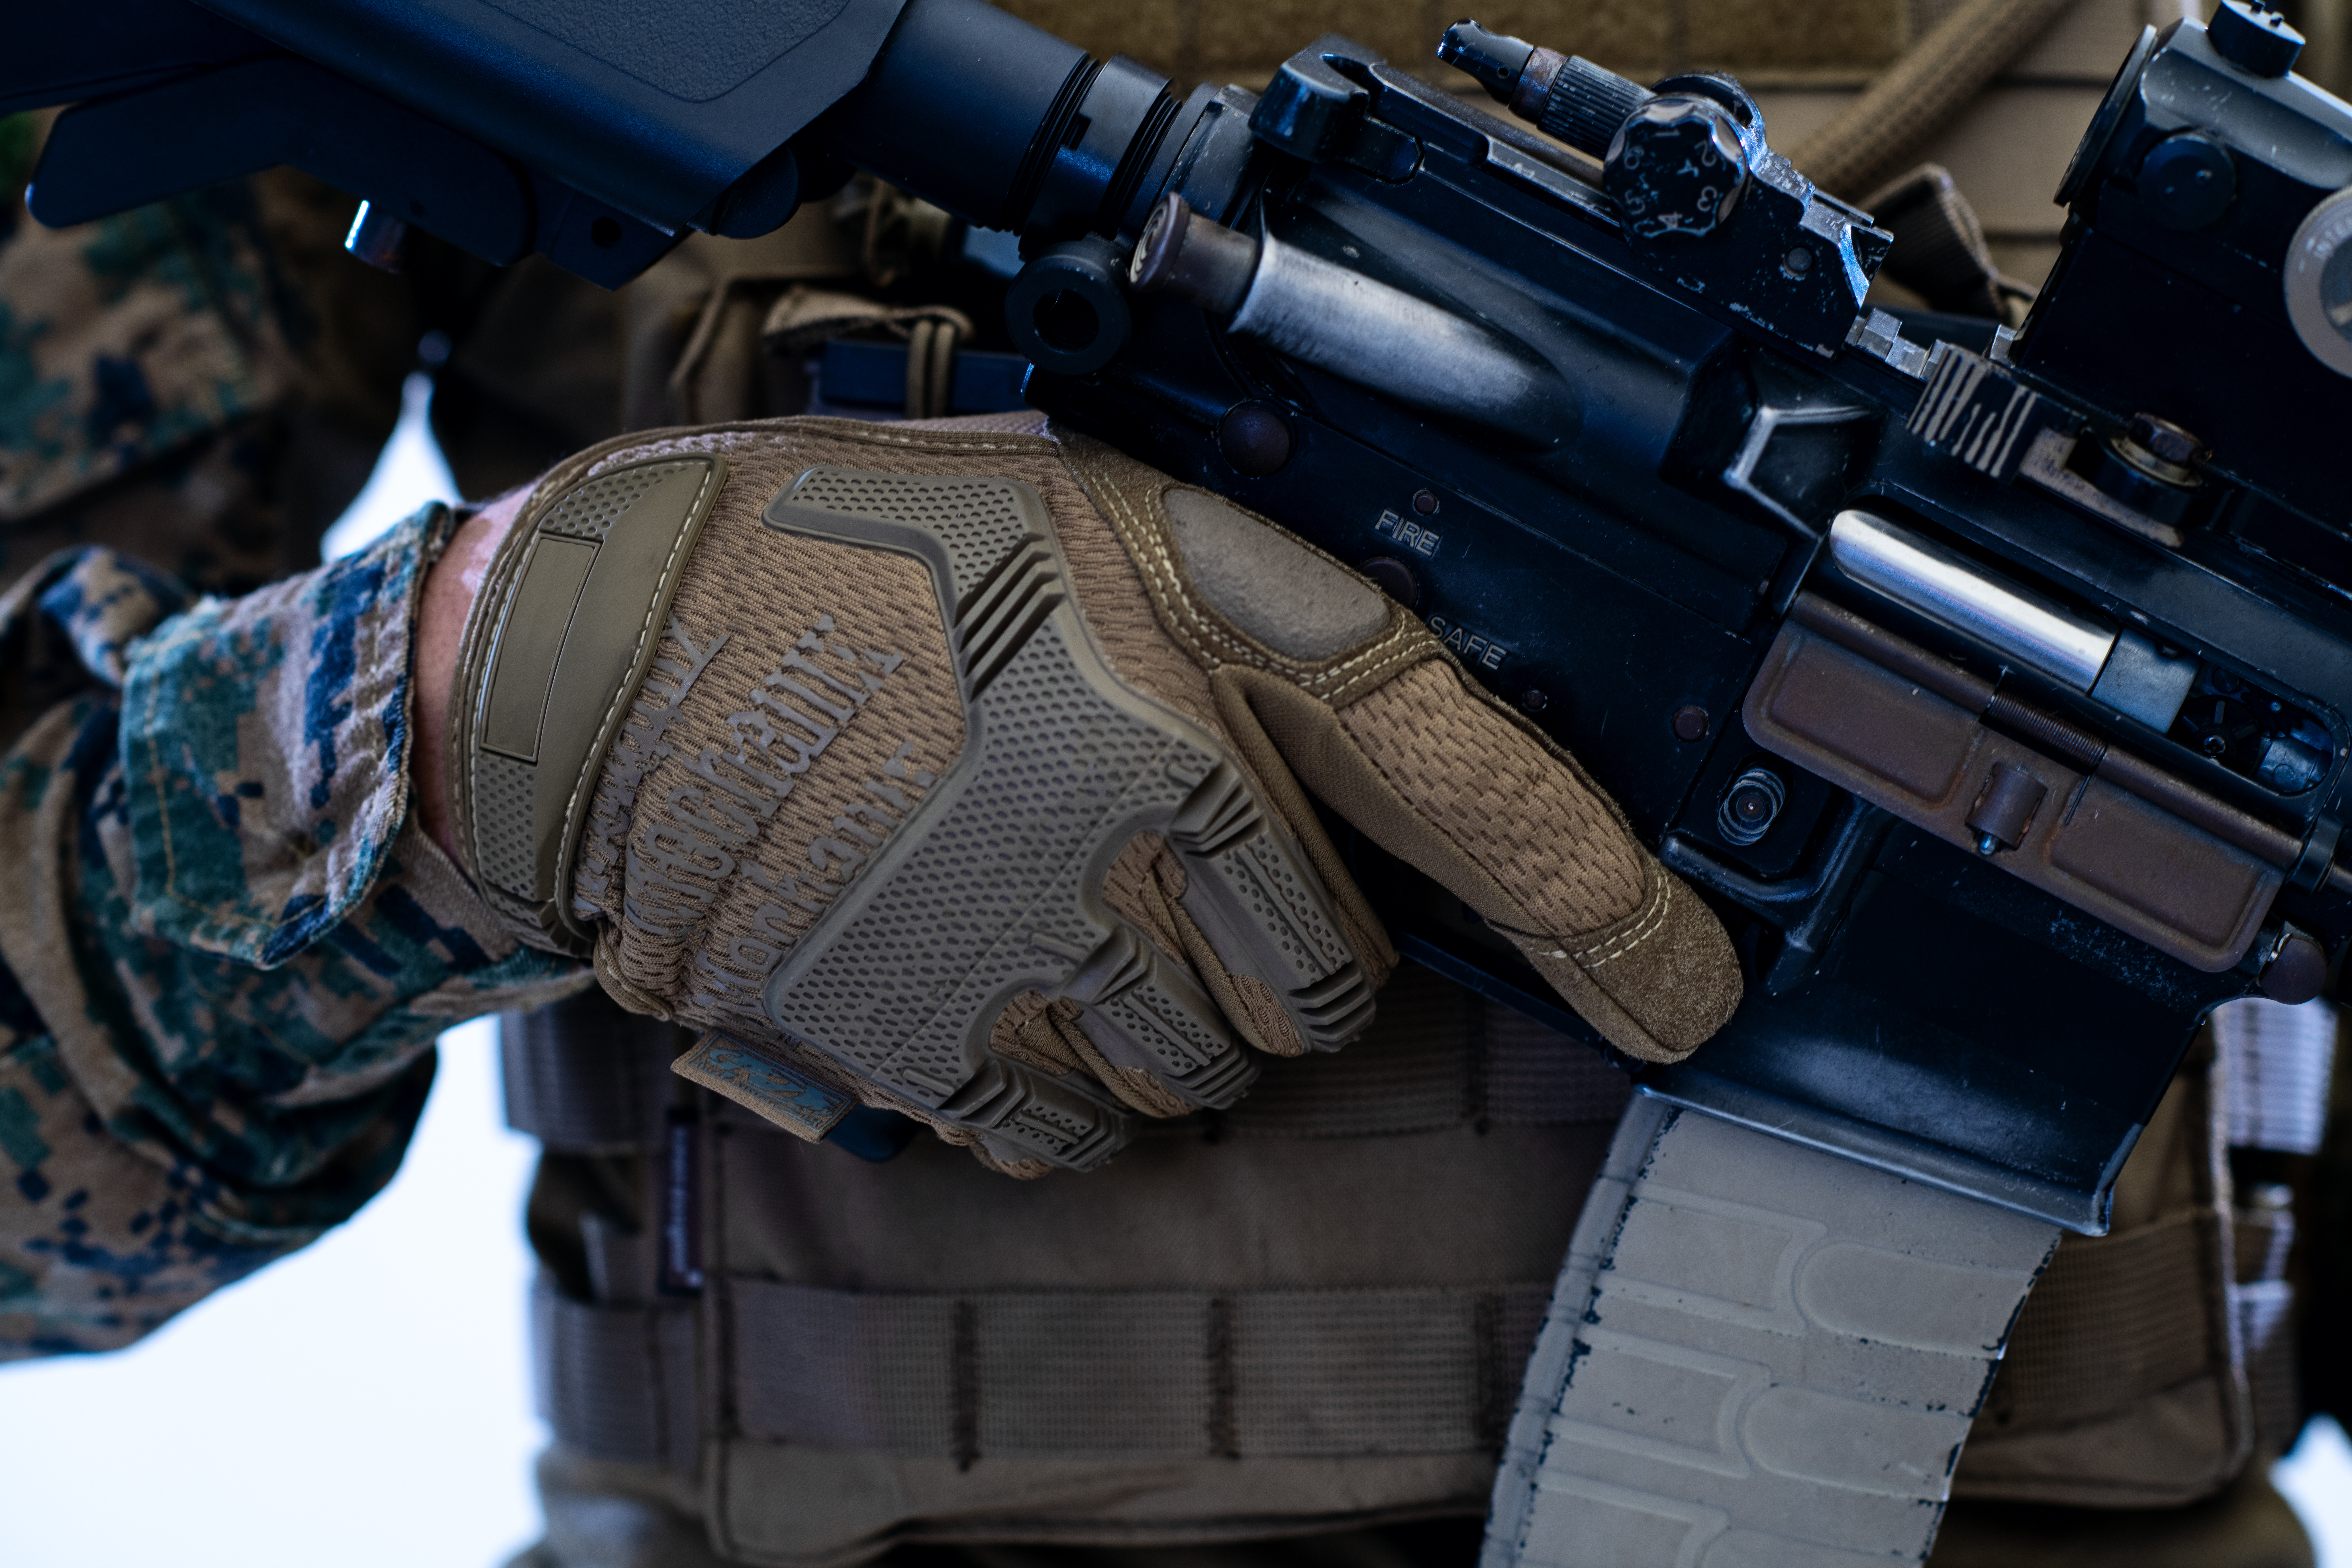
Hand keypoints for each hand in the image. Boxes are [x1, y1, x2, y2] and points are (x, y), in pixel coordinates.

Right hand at [439, 417, 1739, 1172]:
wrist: (621, 650)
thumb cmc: (877, 558)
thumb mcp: (1103, 513)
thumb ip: (1277, 634)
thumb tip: (1430, 779)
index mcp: (1188, 662)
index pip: (1468, 793)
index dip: (1609, 907)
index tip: (1691, 990)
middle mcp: (1128, 814)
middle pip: (1322, 986)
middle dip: (1278, 948)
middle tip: (1166, 858)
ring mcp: (1019, 945)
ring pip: (1196, 1071)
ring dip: (1157, 1014)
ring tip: (1044, 897)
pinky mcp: (916, 1045)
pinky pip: (1065, 1131)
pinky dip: (1053, 1080)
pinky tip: (981, 969)